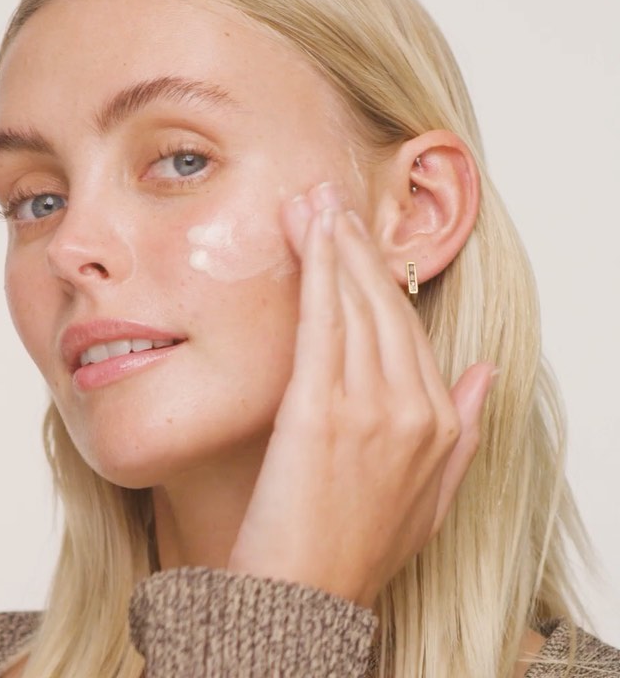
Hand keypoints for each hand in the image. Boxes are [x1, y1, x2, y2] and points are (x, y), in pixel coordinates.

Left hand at [227, 182, 495, 607]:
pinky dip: (321, 272)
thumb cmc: (359, 544)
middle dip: (359, 245)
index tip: (362, 241)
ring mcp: (370, 406)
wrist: (307, 595)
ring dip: (338, 245)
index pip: (411, 330)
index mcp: (441, 423)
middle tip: (333, 198)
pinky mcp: (321, 408)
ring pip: (357, 303)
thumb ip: (468, 427)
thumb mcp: (433, 494)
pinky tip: (313, 236)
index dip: (384, 279)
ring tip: (318, 202)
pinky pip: (325, 323)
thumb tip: (485, 371)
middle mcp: (413, 406)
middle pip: (386, 306)